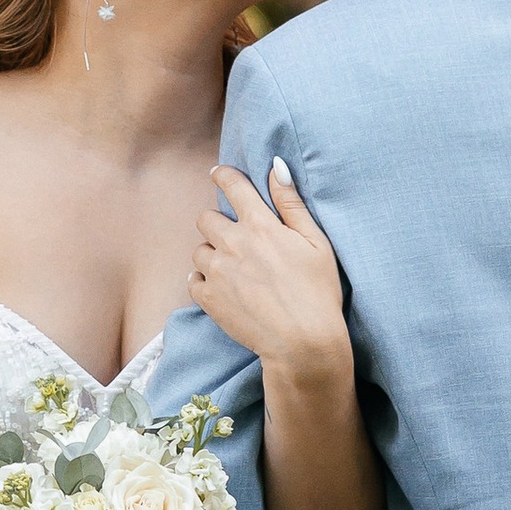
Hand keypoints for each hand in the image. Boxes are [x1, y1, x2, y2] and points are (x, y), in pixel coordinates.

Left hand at [189, 159, 347, 373]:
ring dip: (212, 255)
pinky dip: (204, 282)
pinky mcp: (208, 299)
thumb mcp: (317, 243)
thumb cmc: (317, 292)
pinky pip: (193, 281)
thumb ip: (292, 204)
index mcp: (261, 226)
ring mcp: (217, 272)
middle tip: (236, 239)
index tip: (219, 174)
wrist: (302, 342)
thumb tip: (276, 167)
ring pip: (199, 251)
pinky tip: (225, 290)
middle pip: (206, 218)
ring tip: (235, 271)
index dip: (223, 175)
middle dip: (218, 223)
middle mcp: (233, 244)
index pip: (232, 186)